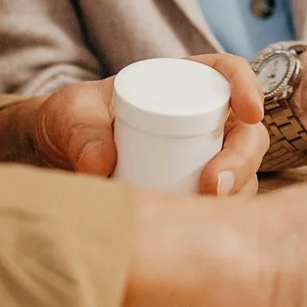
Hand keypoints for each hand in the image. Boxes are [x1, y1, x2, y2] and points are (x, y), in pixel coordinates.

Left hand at [0, 54, 268, 195]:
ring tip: (203, 214)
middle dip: (242, 159)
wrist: (57, 161)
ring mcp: (204, 160)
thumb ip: (82, 131)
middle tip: (216, 187)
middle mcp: (203, 121)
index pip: (228, 73)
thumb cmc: (71, 122)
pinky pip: (219, 208)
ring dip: (235, 195)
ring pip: (242, 175)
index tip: (249, 112)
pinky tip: (198, 234)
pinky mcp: (195, 195)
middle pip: (246, 134)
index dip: (248, 87)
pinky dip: (216, 220)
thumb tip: (101, 164)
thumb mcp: (70, 115)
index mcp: (183, 82)